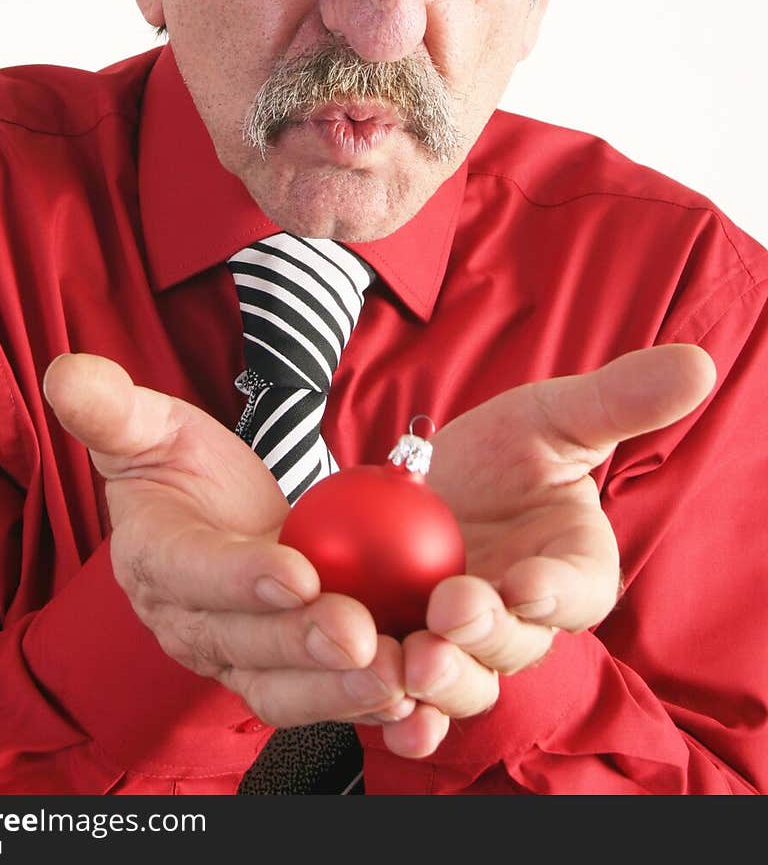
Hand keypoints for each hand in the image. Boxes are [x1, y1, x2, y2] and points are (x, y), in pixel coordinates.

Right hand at [43, 354, 412, 731]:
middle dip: (301, 642)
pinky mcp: (277, 675)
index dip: (239, 577)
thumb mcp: (147, 425)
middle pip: (242, 639)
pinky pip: (315, 697)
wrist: (209, 512)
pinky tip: (410, 693)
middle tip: (360, 633)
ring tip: (395, 675)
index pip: (192, 571)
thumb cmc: (177, 464)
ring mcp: (232, 655)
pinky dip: (360, 701)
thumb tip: (65, 372)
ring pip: (279, 686)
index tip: (297, 571)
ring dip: (337, 688)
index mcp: (153, 556)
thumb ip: (110, 406)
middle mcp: (187, 619)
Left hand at [378, 343, 715, 757]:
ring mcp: (467, 649)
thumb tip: (697, 363)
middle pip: (515, 645)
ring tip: (411, 661)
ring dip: (442, 682)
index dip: (554, 593)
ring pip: (465, 683)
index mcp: (574, 571)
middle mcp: (525, 622)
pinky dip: (399, 716)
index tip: (527, 585)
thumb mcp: (555, 416)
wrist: (429, 480)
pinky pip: (411, 703)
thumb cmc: (507, 451)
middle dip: (485, 635)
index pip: (576, 591)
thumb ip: (620, 401)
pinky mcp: (412, 658)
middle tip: (450, 612)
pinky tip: (382, 712)